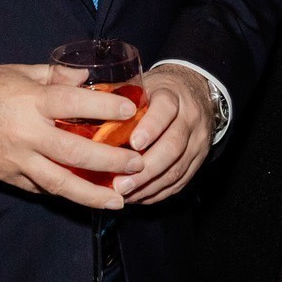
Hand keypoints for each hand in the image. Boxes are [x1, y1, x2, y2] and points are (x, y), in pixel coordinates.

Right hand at [0, 63, 145, 209]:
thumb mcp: (19, 72)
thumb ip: (55, 76)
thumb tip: (87, 78)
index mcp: (31, 101)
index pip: (75, 105)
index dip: (106, 108)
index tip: (131, 111)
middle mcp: (26, 134)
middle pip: (75, 152)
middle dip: (110, 161)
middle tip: (138, 163)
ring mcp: (17, 160)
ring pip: (60, 183)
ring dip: (92, 193)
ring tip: (119, 199)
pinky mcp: (8, 178)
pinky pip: (41, 188)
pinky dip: (64, 192)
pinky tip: (86, 196)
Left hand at [116, 65, 213, 205]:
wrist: (196, 92)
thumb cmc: (159, 91)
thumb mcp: (142, 85)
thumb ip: (118, 98)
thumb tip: (82, 113)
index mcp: (172, 96)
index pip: (165, 111)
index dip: (150, 128)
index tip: (133, 144)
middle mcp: (189, 118)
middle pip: (172, 146)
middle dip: (146, 169)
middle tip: (121, 183)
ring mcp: (198, 141)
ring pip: (177, 169)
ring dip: (149, 186)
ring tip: (125, 194)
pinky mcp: (199, 160)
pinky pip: (180, 181)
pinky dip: (158, 192)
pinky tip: (138, 196)